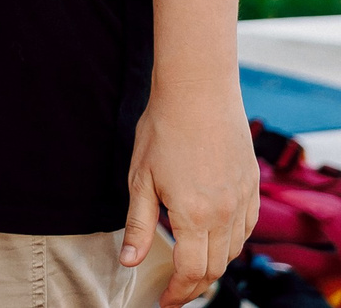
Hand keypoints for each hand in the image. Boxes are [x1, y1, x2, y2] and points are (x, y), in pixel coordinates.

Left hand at [122, 80, 257, 305]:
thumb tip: (129, 261)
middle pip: (216, 267)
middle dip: (195, 286)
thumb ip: (137, 224)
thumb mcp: (140, 178)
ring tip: (192, 270)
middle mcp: (225, 214)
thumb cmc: (163, 130)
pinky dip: (231, 243)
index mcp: (194, 215)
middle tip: (176, 292)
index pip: (191, 271)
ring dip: (215, 266)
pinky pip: (246, 229)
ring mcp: (244, 201)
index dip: (178, 292)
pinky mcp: (252, 187)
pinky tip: (214, 239)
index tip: (165, 301)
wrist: (198, 93)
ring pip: (234, 250)